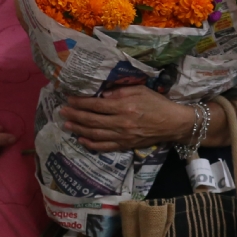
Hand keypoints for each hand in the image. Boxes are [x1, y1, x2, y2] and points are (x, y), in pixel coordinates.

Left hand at [61, 86, 192, 151]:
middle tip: (62, 111)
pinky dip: (91, 144)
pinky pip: (105, 146)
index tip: (69, 99)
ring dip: (79, 129)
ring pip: (95, 134)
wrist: (173, 124)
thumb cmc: (157, 104)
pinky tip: (82, 139)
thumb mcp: (140, 90)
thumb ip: (120, 91)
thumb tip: (102, 94)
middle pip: (92, 120)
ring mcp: (122, 136)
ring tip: (67, 124)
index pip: (96, 105)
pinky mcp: (126, 145)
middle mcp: (121, 122)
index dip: (80, 102)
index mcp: (124, 107)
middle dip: (75, 115)